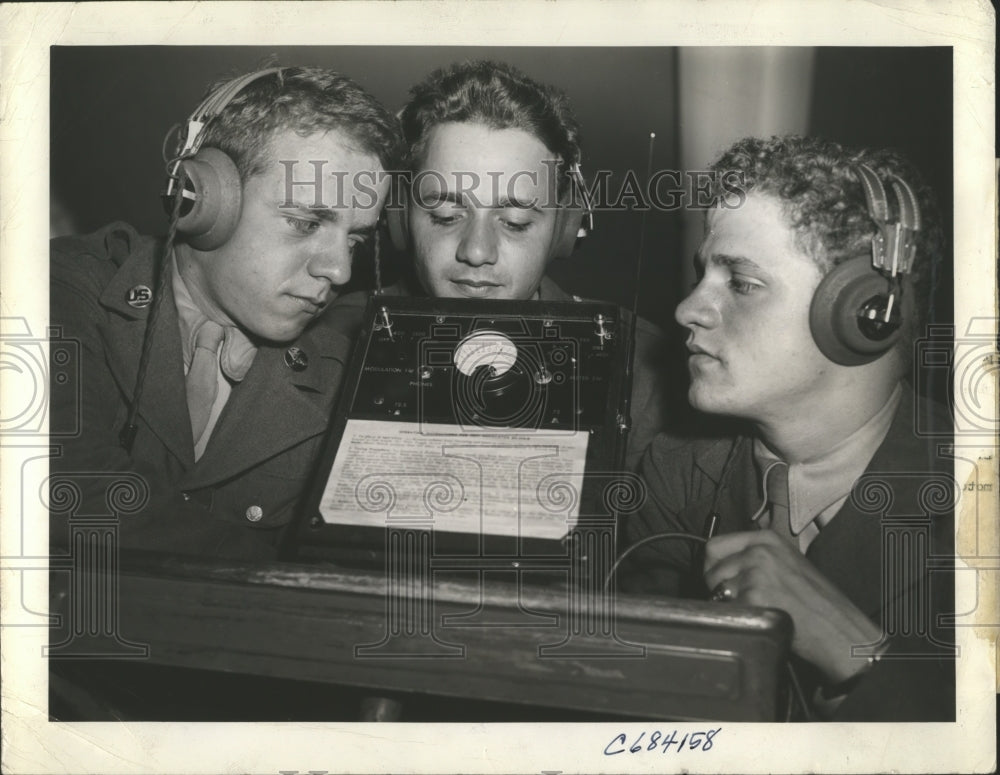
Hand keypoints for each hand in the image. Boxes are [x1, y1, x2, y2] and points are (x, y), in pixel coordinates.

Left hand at [703, 530, 881, 682]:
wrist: (838, 627)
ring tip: (754, 610)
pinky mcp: (754, 597)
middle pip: (711, 570)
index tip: (720, 579)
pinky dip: (737, 618)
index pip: (714, 546)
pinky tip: (759, 619)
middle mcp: (759, 552)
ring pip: (716, 591)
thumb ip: (754, 556)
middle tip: (739, 601)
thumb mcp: (787, 562)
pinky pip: (727, 609)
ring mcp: (756, 573)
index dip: (713, 566)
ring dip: (727, 604)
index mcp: (766, 539)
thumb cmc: (817, 601)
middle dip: (717, 588)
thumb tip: (720, 563)